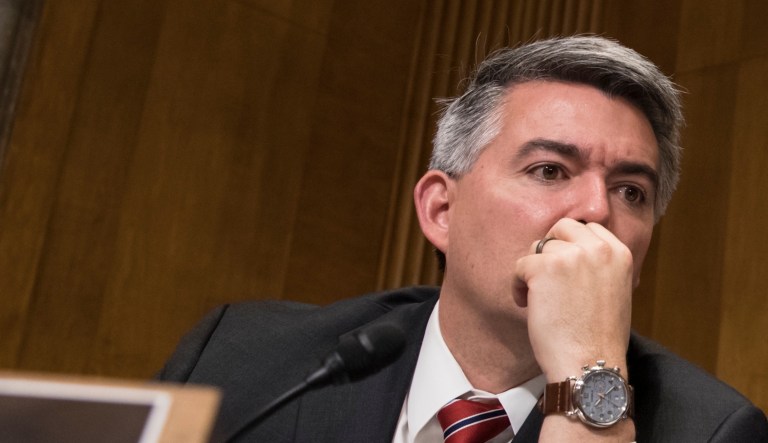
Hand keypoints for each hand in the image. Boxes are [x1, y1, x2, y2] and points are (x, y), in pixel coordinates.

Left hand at [513, 218, 632, 381]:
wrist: (590, 365)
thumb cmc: (599, 338)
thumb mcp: (615, 290)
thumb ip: (600, 266)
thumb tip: (574, 251)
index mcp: (619, 253)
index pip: (588, 228)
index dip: (571, 245)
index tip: (563, 266)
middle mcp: (597, 248)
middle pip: (562, 227)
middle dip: (549, 249)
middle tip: (544, 275)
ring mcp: (570, 256)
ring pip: (538, 247)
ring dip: (533, 270)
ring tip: (537, 298)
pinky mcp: (543, 268)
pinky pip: (520, 266)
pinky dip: (517, 285)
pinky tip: (527, 304)